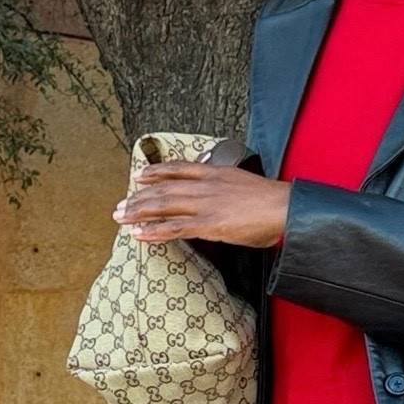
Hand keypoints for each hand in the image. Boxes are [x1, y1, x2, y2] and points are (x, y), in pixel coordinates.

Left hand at [116, 160, 290, 247]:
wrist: (284, 207)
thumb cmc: (270, 199)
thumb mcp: (243, 180)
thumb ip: (225, 181)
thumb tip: (217, 181)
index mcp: (214, 173)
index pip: (178, 169)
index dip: (156, 172)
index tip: (139, 175)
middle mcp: (205, 186)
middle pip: (164, 189)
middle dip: (138, 198)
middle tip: (120, 206)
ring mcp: (205, 205)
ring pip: (164, 206)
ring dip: (138, 212)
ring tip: (120, 218)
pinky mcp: (208, 225)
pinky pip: (175, 228)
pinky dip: (154, 231)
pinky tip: (138, 234)